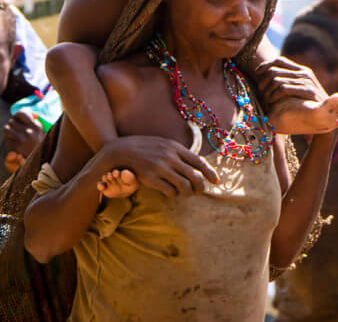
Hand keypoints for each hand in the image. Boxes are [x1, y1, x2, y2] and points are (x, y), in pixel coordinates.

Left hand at [5, 111, 44, 157]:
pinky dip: (8, 141)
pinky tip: (14, 144)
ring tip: (11, 135)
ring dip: (8, 131)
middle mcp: (29, 131)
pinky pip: (6, 140)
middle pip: (12, 121)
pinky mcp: (16, 147)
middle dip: (12, 124)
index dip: (16, 115)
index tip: (16, 117)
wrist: (40, 162)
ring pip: (6, 129)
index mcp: (36, 126)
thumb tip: (27, 114)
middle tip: (13, 129)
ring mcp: (22, 139)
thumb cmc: (39, 145)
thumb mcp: (41, 132)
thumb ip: (34, 121)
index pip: (22, 113)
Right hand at [105, 135, 219, 197]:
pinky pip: (170, 191)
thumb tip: (196, 165)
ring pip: (185, 186)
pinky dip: (174, 194)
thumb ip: (179, 153)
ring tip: (186, 194)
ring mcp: (160, 168)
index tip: (216, 181)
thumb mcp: (164, 144)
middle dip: (201, 187)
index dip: (209, 172)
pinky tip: (171, 192)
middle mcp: (169, 157)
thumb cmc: (145, 148)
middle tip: (200, 191)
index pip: (198, 161)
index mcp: (174, 147)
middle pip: (195, 176)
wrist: (121, 150)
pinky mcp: (151, 179)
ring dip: (188, 193)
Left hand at [254, 57, 329, 106]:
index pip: (279, 60)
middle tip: (259, 91)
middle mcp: (304, 73)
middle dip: (263, 81)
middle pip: (274, 70)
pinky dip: (273, 94)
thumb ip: (288, 82)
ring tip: (264, 99)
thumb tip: (267, 77)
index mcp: (302, 70)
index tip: (256, 74)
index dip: (265, 65)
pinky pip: (283, 88)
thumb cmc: (309, 105)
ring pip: (276, 79)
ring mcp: (306, 81)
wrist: (328, 116)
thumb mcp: (299, 90)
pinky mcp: (307, 91)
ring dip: (266, 90)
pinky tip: (271, 101)